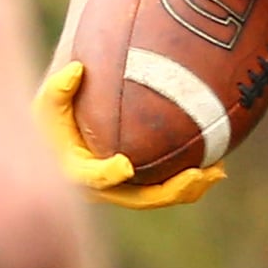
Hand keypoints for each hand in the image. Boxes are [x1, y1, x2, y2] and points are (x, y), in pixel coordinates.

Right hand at [34, 60, 224, 210]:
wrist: (63, 134)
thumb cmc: (55, 115)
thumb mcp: (47, 102)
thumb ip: (59, 88)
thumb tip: (76, 69)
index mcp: (76, 174)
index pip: (92, 179)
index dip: (107, 175)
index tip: (125, 165)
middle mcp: (102, 191)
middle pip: (137, 198)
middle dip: (169, 191)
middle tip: (196, 175)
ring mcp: (123, 192)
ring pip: (159, 196)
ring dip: (189, 189)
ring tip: (219, 171)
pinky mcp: (140, 186)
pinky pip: (167, 187)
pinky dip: (192, 180)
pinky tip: (219, 165)